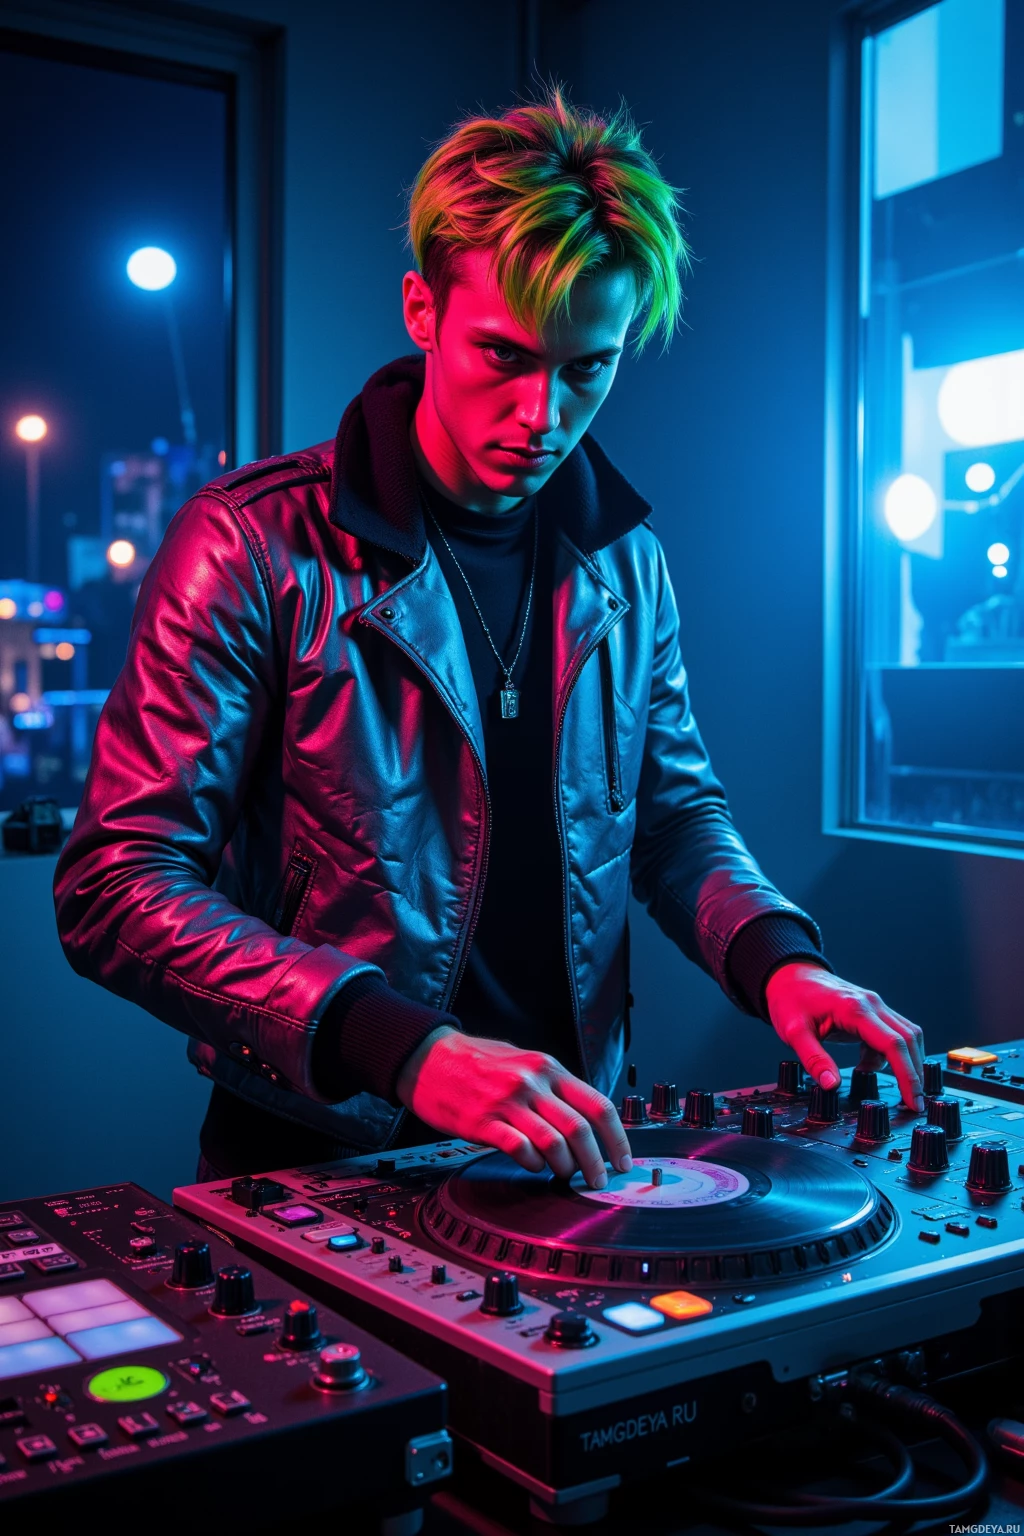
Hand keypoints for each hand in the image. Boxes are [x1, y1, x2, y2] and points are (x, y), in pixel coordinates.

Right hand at [395, 1028, 632, 1187]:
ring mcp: (507, 1102)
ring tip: (566, 1176)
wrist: (428, 1057)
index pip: (597, 1105)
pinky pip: (519, 1149)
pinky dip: (533, 1163)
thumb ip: (552, 1086)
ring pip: (554, 1143)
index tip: (623, 1160)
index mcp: (548, 1067)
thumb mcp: (523, 1060)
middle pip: (580, 1129)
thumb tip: (585, 1117)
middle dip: (596, 1162)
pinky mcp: (483, 1122)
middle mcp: (532, 1082)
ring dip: (566, 1167)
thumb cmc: (476, 1060)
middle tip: (599, 1180)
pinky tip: (533, 1165)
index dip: (617, 1138)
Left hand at [765, 963, 924, 1111]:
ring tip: (891, 1087)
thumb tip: (832, 1085)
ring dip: (907, 1062)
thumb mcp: (793, 1032)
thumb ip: (814, 1059)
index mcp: (854, 1009)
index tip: (913, 1100)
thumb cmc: (791, 1000)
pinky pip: (894, 1033)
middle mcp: (872, 1004)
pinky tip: (868, 1065)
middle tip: (914, 1104)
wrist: (790, 976)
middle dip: (915, 1074)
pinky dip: (890, 1054)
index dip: (907, 1075)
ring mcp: (875, 1005)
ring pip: (906, 1035)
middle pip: (908, 1040)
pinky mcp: (873, 1010)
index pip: (893, 1044)